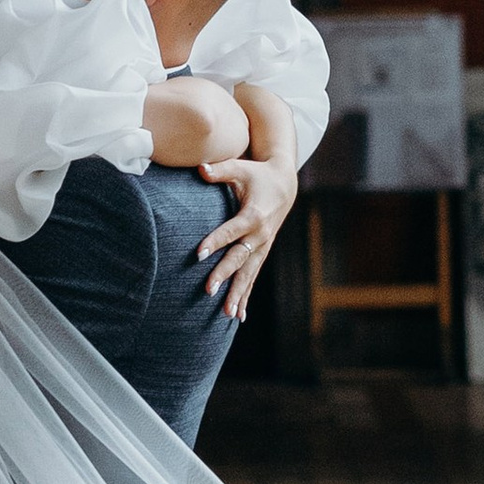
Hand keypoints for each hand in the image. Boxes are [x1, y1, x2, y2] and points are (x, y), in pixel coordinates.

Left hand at [199, 153, 295, 321]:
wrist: (284, 185)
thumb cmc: (257, 175)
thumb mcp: (240, 168)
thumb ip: (220, 170)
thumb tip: (200, 168)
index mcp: (253, 215)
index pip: (230, 231)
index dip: (215, 241)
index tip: (198, 254)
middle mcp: (260, 235)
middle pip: (239, 259)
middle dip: (224, 275)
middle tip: (208, 290)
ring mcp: (262, 247)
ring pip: (248, 274)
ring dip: (238, 294)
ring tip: (227, 313)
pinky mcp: (261, 253)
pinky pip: (253, 277)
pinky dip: (246, 296)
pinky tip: (239, 316)